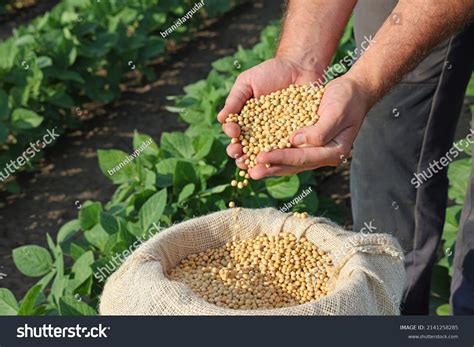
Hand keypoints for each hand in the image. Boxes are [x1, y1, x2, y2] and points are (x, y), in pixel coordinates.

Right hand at [217, 56, 323, 161]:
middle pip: (248, 149)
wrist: (299, 67)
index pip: (235, 134)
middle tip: (240, 155)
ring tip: (255, 162)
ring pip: (266, 153)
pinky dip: (282, 155)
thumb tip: (221, 119)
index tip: (233, 133)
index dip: (232, 136)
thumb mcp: (248, 82)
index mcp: (245, 121)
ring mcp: (278, 136)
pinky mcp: (295, 136)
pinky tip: (278, 158)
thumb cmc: (270, 72)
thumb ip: (235, 100)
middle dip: (242, 155)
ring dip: (259, 161)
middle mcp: (260, 132)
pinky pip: (287, 148)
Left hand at [249, 75, 371, 178]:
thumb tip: (296, 142)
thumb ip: (320, 131)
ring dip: (269, 165)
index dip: (281, 158)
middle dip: (271, 168)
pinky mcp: (307, 143)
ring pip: (289, 162)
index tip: (261, 157)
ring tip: (249, 168)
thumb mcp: (337, 111)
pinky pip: (288, 151)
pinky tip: (257, 154)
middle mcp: (323, 155)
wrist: (353, 91)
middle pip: (294, 165)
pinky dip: (273, 153)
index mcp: (334, 151)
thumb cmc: (347, 99)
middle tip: (251, 172)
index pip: (303, 158)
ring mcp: (315, 151)